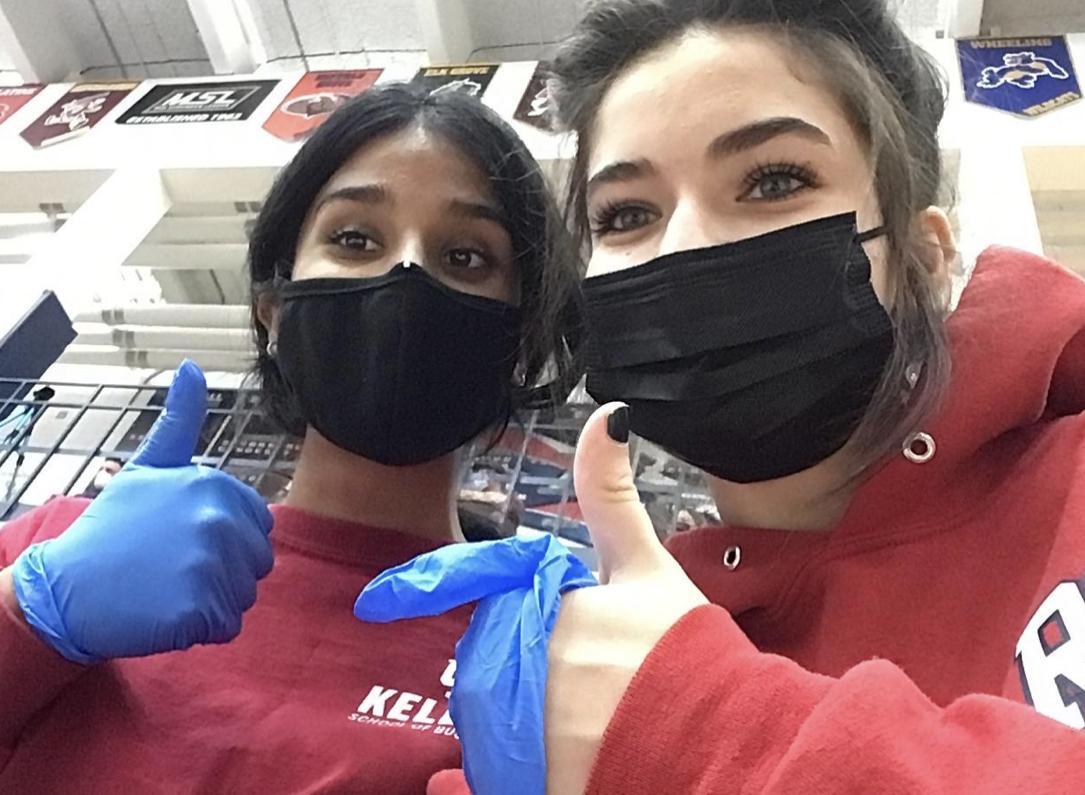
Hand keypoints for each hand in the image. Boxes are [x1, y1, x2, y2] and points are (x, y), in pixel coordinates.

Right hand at [10, 361, 274, 663]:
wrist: (67, 589)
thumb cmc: (113, 529)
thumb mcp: (148, 467)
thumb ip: (180, 422)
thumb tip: (191, 367)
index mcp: (213, 486)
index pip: (260, 526)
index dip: (226, 540)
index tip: (182, 540)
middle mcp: (216, 521)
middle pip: (258, 563)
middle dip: (224, 572)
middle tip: (172, 568)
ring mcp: (207, 566)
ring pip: (245, 596)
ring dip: (214, 601)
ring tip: (167, 588)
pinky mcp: (197, 611)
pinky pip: (227, 627)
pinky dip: (201, 629)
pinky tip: (165, 613)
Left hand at [356, 402, 705, 794]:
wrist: (726, 748)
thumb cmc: (688, 653)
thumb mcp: (648, 568)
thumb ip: (612, 496)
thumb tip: (609, 413)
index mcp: (550, 607)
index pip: (493, 600)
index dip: (470, 602)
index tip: (411, 606)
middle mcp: (530, 667)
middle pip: (492, 663)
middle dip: (526, 671)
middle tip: (594, 692)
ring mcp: (528, 732)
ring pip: (492, 719)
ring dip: (522, 723)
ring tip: (588, 731)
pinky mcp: (533, 783)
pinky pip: (499, 773)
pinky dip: (523, 769)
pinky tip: (571, 763)